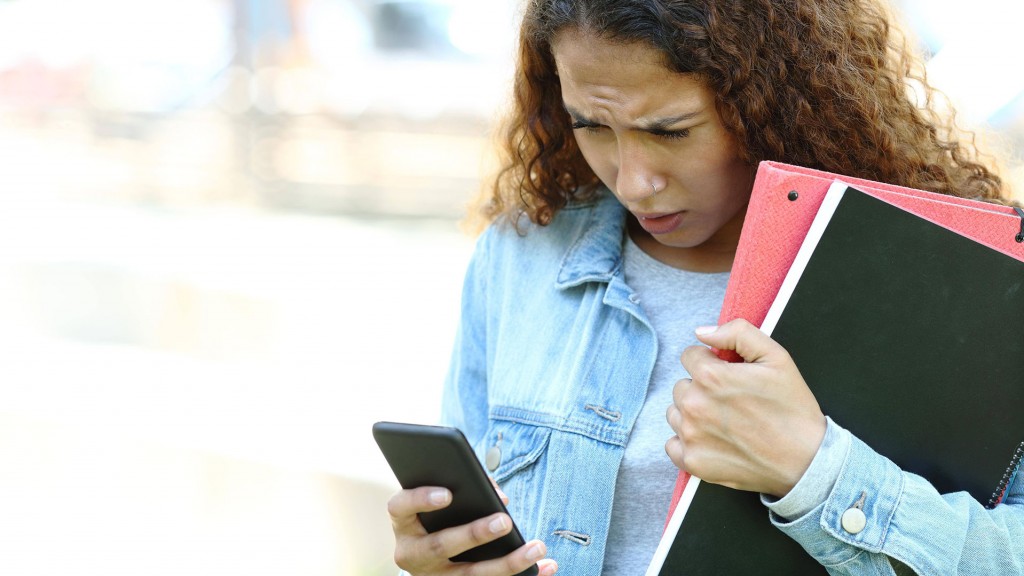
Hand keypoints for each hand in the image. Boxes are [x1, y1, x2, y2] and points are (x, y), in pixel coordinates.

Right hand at [387, 485, 557, 575]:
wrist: (424, 553)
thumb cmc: (436, 514)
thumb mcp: (435, 499)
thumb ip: (465, 486)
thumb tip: (501, 497)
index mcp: (404, 522)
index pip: (402, 506)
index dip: (422, 499)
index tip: (448, 494)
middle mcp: (413, 553)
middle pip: (442, 545)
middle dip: (475, 534)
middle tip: (505, 521)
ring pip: (472, 574)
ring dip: (509, 563)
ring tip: (537, 548)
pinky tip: (547, 567)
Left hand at [665, 319, 826, 496]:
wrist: (806, 460)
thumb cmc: (792, 408)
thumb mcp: (776, 357)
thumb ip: (737, 333)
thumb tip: (702, 333)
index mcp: (710, 376)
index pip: (690, 356)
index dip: (711, 362)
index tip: (730, 376)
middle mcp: (694, 405)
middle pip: (682, 385)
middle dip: (702, 388)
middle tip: (732, 402)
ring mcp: (691, 436)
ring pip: (676, 413)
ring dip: (693, 415)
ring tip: (725, 422)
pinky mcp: (692, 461)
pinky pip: (672, 445)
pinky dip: (688, 443)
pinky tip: (713, 441)